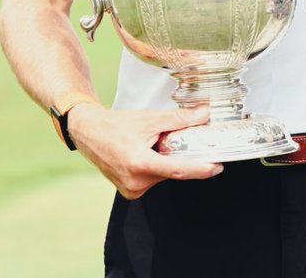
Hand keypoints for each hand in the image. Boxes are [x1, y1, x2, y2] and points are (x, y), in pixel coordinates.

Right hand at [67, 102, 222, 198]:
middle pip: (172, 171)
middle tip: (181, 140)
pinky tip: (147, 153)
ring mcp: (131, 189)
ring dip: (166, 160)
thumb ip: (180, 119)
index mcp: (140, 164)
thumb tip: (205, 114)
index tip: (216, 167)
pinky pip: (153, 179)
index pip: (178, 169)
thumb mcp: (151, 118)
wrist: (89, 132)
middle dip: (180, 156)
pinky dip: (156, 166)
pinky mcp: (129, 191)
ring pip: (163, 175)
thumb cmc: (116, 125)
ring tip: (152, 144)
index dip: (200, 169)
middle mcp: (135, 181)